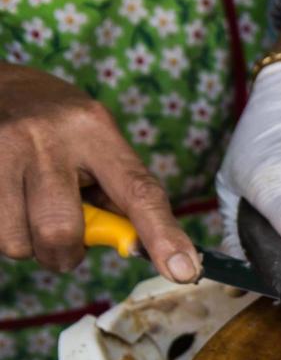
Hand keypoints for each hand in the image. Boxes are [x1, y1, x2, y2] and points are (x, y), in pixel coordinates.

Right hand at [0, 64, 199, 280]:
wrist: (0, 88)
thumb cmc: (62, 130)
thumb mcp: (100, 147)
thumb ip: (121, 197)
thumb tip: (142, 249)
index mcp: (94, 131)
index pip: (138, 192)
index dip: (162, 236)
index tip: (183, 271)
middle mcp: (46, 137)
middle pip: (61, 230)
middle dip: (65, 254)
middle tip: (65, 241)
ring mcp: (1, 147)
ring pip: (18, 241)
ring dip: (29, 244)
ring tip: (31, 212)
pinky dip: (5, 233)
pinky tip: (11, 204)